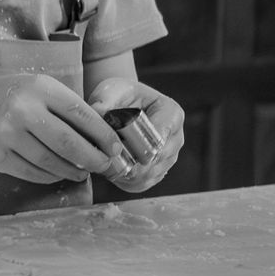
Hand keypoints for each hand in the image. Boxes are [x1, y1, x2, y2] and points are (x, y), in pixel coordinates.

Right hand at [0, 74, 125, 183]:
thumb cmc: (14, 98)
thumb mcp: (40, 89)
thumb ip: (69, 109)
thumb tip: (104, 140)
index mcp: (38, 88)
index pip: (80, 114)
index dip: (102, 135)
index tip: (114, 148)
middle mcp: (20, 110)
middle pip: (67, 142)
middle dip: (92, 158)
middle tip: (103, 166)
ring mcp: (5, 135)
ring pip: (50, 162)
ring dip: (72, 171)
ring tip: (82, 172)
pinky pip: (32, 173)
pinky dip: (51, 176)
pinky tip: (58, 172)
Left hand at [87, 77, 185, 192]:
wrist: (118, 104)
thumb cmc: (116, 94)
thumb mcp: (110, 90)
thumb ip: (105, 100)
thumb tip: (98, 113)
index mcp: (172, 113)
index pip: (157, 139)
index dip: (134, 146)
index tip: (113, 145)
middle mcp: (176, 138)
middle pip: (154, 161)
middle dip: (127, 162)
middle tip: (104, 157)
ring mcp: (169, 157)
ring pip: (147, 176)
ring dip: (124, 173)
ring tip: (105, 161)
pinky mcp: (157, 172)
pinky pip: (142, 185)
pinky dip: (124, 182)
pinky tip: (110, 170)